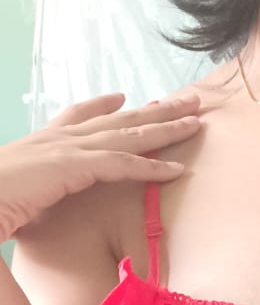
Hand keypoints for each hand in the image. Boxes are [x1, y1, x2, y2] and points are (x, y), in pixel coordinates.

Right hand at [0, 92, 202, 243]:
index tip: (123, 98)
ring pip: (127, 135)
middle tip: (188, 100)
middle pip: (117, 119)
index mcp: (41, 143)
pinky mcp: (73, 166)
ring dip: (165, 129)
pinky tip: (176, 169)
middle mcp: (57, 139)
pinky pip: (122, 164)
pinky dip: (151, 166)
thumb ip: (28, 193)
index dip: (103, 106)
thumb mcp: (12, 194)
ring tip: (196, 123)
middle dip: (155, 109)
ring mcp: (66, 149)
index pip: (77, 117)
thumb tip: (26, 206)